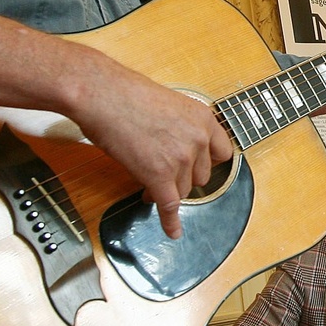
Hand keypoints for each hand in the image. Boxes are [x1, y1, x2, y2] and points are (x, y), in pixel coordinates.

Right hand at [67, 57, 233, 239]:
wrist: (103, 94)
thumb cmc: (126, 94)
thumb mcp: (169, 104)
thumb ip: (181, 127)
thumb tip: (176, 145)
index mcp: (203, 119)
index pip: (222, 153)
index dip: (206, 162)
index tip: (196, 167)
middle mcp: (198, 139)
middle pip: (200, 176)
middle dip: (182, 178)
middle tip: (163, 173)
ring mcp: (181, 159)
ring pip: (182, 191)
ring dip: (167, 190)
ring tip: (147, 183)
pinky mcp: (159, 175)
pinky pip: (169, 206)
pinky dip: (170, 222)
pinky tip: (172, 231)